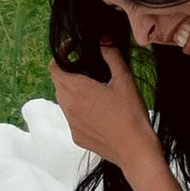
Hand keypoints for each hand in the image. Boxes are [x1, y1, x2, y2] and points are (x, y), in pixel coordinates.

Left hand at [50, 53, 155, 167]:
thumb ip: (112, 56)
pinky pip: (70, 116)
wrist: (135, 150)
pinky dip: (77, 107)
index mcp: (78, 89)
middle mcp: (69, 106)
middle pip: (57, 82)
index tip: (73, 49)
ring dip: (71, 89)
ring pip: (62, 99)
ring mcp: (71, 123)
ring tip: (92, 86)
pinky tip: (97, 109)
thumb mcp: (125, 80)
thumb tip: (104, 40)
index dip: (60, 54)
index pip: (54, 67)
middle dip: (66, 70)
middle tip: (85, 65)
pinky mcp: (76, 136)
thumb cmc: (131, 114)